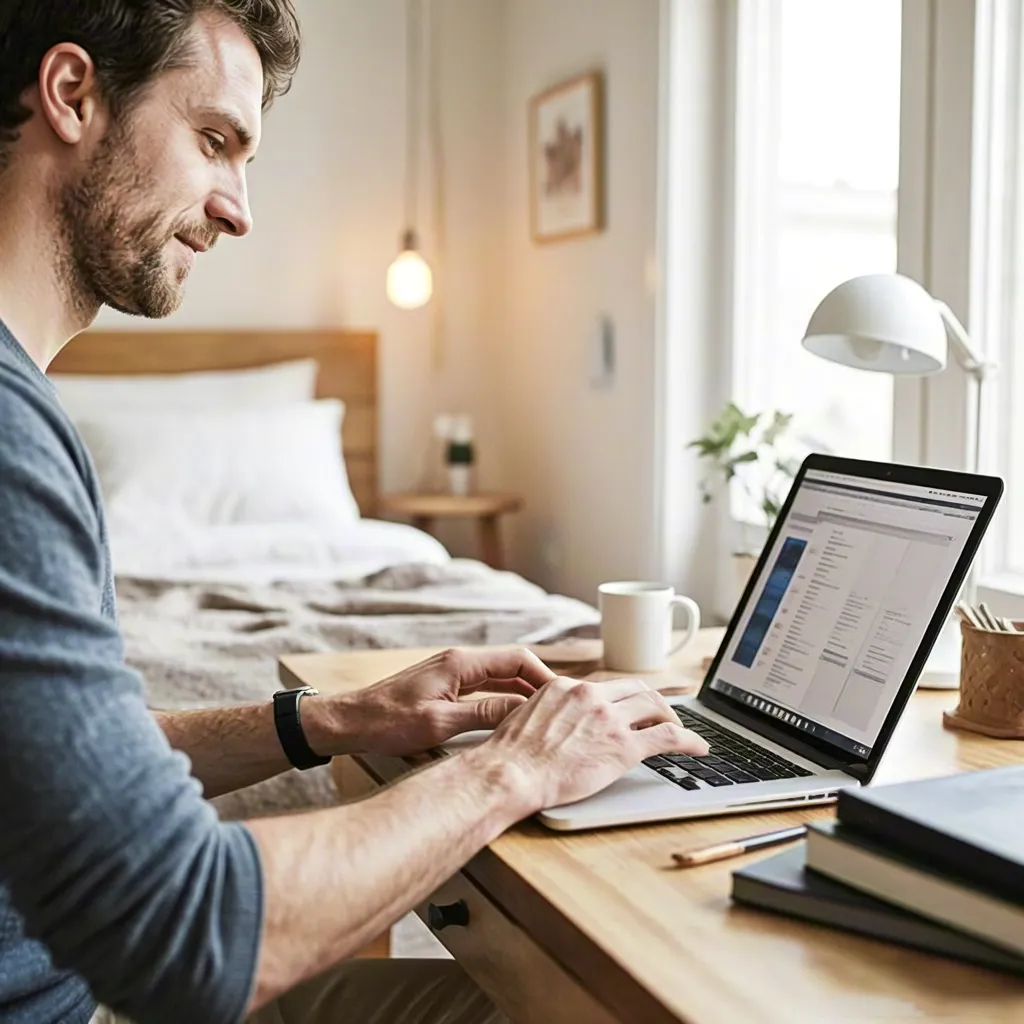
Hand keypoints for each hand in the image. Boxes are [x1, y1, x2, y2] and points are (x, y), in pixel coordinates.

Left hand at [317, 647, 556, 756]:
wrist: (350, 721)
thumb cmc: (387, 722)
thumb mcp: (439, 723)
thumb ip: (483, 714)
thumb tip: (523, 711)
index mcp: (461, 663)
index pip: (517, 659)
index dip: (544, 677)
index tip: (563, 697)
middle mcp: (459, 661)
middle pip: (512, 665)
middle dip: (539, 683)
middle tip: (561, 707)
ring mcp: (452, 672)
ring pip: (500, 676)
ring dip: (523, 691)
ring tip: (545, 714)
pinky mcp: (445, 685)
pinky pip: (485, 686)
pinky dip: (504, 697)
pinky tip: (513, 716)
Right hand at [468, 677, 708, 815]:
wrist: (510, 773)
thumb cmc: (510, 756)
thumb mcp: (525, 717)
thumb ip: (548, 713)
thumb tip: (552, 722)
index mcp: (567, 687)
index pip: (606, 686)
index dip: (624, 697)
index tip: (630, 705)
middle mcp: (591, 696)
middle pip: (636, 689)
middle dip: (654, 702)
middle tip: (661, 716)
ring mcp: (610, 719)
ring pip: (655, 706)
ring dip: (673, 717)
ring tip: (681, 731)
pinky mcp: (624, 746)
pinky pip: (668, 737)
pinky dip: (689, 740)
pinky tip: (699, 748)